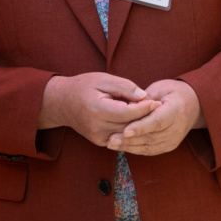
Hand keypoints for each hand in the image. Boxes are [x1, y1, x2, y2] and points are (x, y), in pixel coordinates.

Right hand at [38, 73, 158, 145]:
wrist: (61, 102)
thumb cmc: (83, 86)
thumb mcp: (103, 79)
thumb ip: (124, 87)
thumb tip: (144, 96)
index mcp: (97, 110)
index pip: (128, 113)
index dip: (144, 108)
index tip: (156, 101)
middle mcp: (97, 127)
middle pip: (130, 126)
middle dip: (146, 117)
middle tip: (159, 109)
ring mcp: (98, 137)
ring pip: (127, 134)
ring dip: (140, 125)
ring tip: (152, 115)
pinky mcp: (100, 142)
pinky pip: (121, 137)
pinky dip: (130, 130)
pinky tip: (138, 122)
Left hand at [107, 79, 204, 155]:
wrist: (193, 105)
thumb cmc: (172, 92)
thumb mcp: (161, 88)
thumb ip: (146, 98)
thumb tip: (129, 106)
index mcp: (176, 111)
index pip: (157, 122)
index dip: (141, 127)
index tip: (125, 130)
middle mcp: (176, 129)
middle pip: (151, 137)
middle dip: (129, 140)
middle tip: (111, 139)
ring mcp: (174, 140)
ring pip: (149, 146)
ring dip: (129, 147)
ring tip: (111, 144)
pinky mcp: (169, 146)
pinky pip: (150, 150)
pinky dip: (135, 149)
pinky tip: (121, 147)